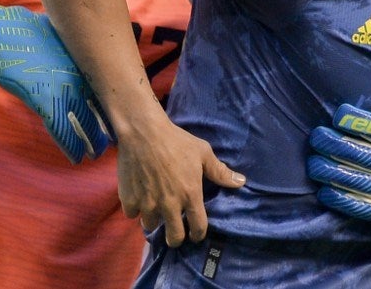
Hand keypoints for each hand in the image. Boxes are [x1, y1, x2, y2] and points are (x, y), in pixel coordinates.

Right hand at [0, 4, 111, 161]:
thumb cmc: (18, 31)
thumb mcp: (53, 33)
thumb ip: (68, 48)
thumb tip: (76, 51)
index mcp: (78, 57)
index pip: (102, 86)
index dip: (108, 103)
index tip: (118, 116)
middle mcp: (74, 72)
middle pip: (97, 105)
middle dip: (104, 125)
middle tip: (112, 141)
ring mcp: (60, 85)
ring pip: (82, 120)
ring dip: (89, 140)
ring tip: (95, 154)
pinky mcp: (42, 99)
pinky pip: (60, 127)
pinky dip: (69, 144)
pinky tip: (76, 156)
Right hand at [114, 115, 245, 246]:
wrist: (143, 132)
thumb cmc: (176, 141)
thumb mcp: (202, 152)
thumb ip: (220, 172)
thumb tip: (241, 182)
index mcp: (190, 195)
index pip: (198, 228)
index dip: (198, 234)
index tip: (195, 233)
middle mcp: (169, 205)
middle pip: (174, 237)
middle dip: (176, 237)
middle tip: (174, 230)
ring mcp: (148, 204)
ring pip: (151, 226)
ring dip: (154, 219)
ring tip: (155, 209)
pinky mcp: (129, 200)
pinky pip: (132, 214)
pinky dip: (135, 208)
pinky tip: (139, 197)